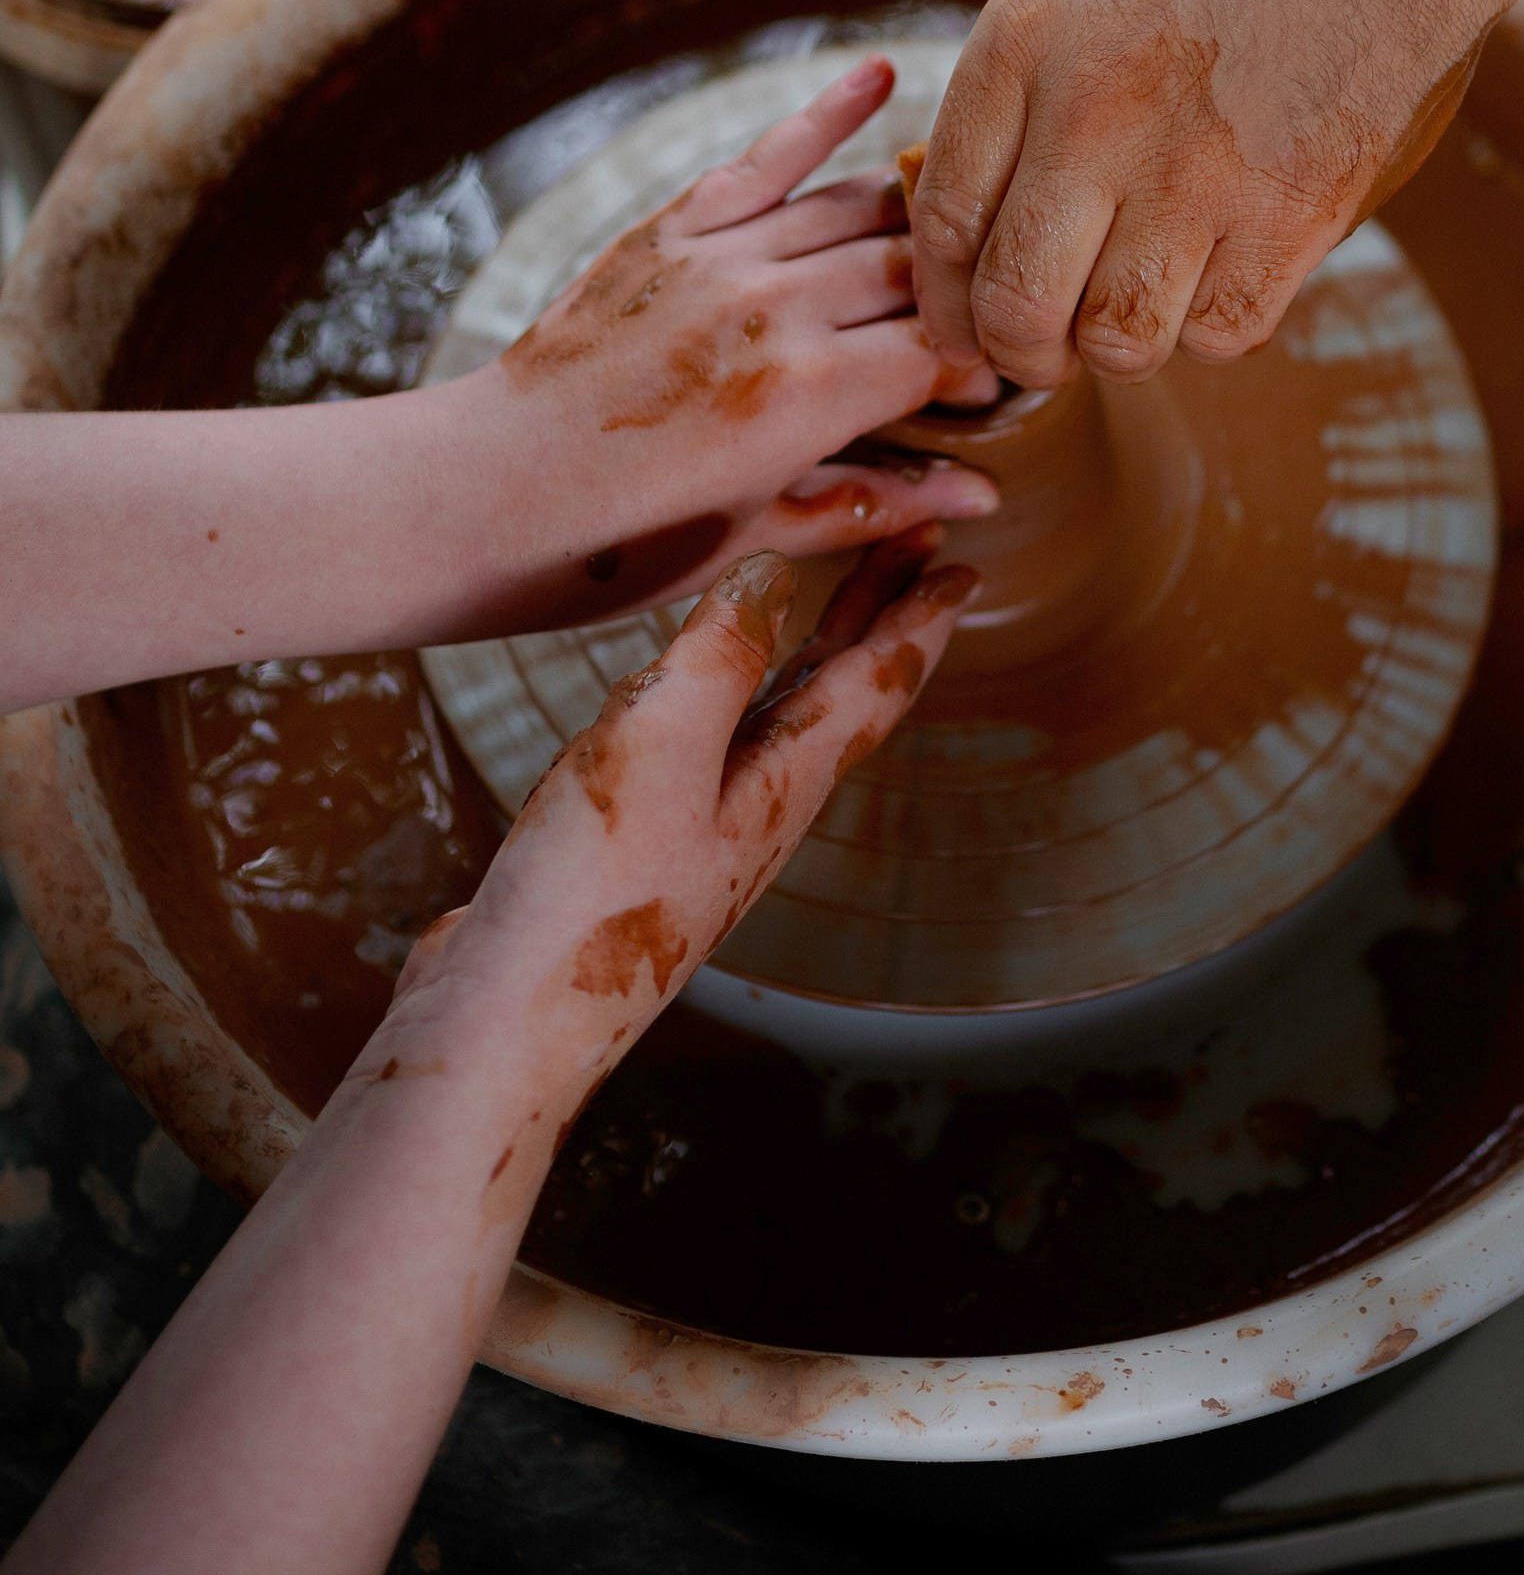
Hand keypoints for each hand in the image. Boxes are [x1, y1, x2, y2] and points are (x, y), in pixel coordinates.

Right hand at [389, 540, 974, 1112]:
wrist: (508, 1027)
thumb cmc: (588, 899)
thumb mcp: (659, 746)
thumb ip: (719, 654)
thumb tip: (774, 573)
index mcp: (782, 782)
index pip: (873, 683)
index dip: (918, 618)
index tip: (965, 569)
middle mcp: (757, 805)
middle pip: (839, 692)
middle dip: (879, 615)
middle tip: (921, 547)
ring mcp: (702, 828)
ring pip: (780, 714)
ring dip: (815, 647)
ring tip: (833, 596)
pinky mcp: (643, 842)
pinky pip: (711, 742)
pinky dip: (731, 690)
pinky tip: (700, 688)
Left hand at [433, 54, 998, 633]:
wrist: (482, 494)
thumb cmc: (617, 543)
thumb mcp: (757, 536)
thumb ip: (874, 502)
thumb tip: (982, 493)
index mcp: (811, 398)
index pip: (946, 350)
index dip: (987, 362)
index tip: (998, 381)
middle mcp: (776, 309)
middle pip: (916, 272)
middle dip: (965, 290)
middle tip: (990, 305)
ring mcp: (719, 259)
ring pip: (856, 210)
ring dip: (917, 213)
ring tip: (966, 215)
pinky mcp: (668, 230)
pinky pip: (762, 160)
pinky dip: (822, 114)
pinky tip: (879, 77)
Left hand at [911, 0, 1499, 385]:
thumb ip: (1016, 102)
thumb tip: (965, 244)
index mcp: (1024, 42)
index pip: (944, 221)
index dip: (945, 301)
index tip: (965, 327)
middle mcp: (1096, 109)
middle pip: (1016, 304)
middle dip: (1023, 352)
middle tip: (1049, 348)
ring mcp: (1197, 166)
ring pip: (1117, 341)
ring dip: (1122, 345)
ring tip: (1142, 301)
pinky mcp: (1296, 208)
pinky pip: (1221, 335)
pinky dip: (1214, 327)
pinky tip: (1224, 273)